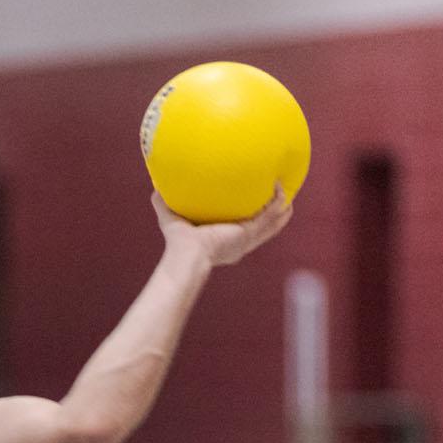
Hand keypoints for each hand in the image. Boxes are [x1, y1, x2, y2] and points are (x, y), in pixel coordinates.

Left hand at [155, 187, 292, 266]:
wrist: (187, 255)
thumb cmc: (177, 242)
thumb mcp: (170, 217)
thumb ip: (164, 202)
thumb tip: (154, 187)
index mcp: (224, 240)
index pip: (240, 229)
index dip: (249, 219)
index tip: (252, 205)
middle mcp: (239, 241)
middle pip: (262, 227)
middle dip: (272, 215)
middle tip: (279, 199)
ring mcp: (247, 238)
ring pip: (272, 223)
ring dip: (282, 209)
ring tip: (288, 195)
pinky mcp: (250, 233)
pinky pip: (270, 216)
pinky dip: (277, 203)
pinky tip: (281, 189)